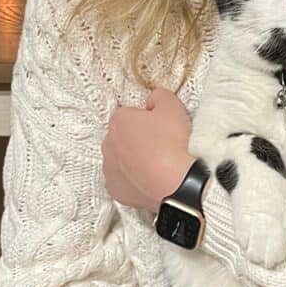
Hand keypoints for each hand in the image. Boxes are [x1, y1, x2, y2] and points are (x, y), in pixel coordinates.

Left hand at [101, 87, 194, 213]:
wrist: (177, 183)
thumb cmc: (173, 146)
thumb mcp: (172, 106)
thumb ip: (159, 96)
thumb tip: (154, 99)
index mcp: (119, 122)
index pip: (129, 114)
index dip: (147, 119)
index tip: (160, 126)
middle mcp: (109, 145)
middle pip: (123, 137)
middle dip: (139, 139)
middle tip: (161, 144)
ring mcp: (110, 169)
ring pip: (121, 160)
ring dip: (135, 160)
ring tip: (158, 164)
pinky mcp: (116, 190)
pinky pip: (124, 181)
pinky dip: (135, 180)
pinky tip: (151, 179)